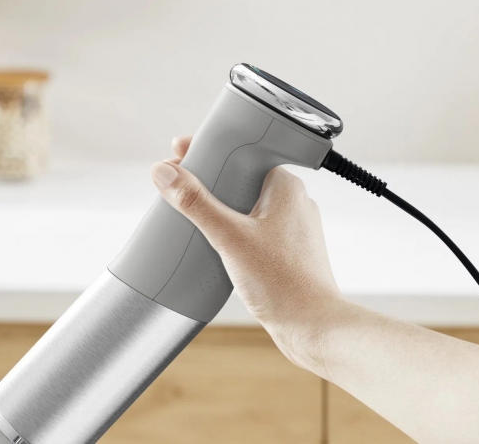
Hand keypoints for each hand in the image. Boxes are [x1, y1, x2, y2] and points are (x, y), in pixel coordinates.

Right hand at [151, 136, 342, 375]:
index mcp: (285, 186)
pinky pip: (253, 225)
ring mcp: (290, 225)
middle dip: (210, 180)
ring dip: (220, 205)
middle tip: (180, 183)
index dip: (210, 151)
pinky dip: (232, 226)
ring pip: (246, 203)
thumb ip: (196, 204)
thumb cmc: (284, 283)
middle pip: (241, 177)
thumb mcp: (230, 238)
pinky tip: (215, 238)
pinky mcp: (286, 247)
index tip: (183, 154)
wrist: (313, 327)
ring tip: (192, 211)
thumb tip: (165, 175)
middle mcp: (292, 201)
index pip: (242, 153)